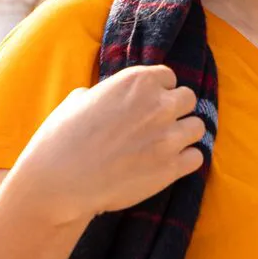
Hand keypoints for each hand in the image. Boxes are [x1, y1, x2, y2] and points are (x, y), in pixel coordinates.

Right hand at [4, 65, 204, 225]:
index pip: (168, 77)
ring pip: (197, 127)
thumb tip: (111, 97)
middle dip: (175, 109)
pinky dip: (185, 160)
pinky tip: (168, 164)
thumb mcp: (79, 99)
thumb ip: (107, 93)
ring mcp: (169, 137)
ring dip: (184, 134)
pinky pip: (197, 157)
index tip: (148, 103)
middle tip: (158, 124)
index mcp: (137, 81)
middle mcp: (159, 104)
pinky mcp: (172, 168)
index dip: (158, 90)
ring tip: (165, 144)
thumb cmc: (62, 138)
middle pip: (188, 98)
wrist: (60, 182)